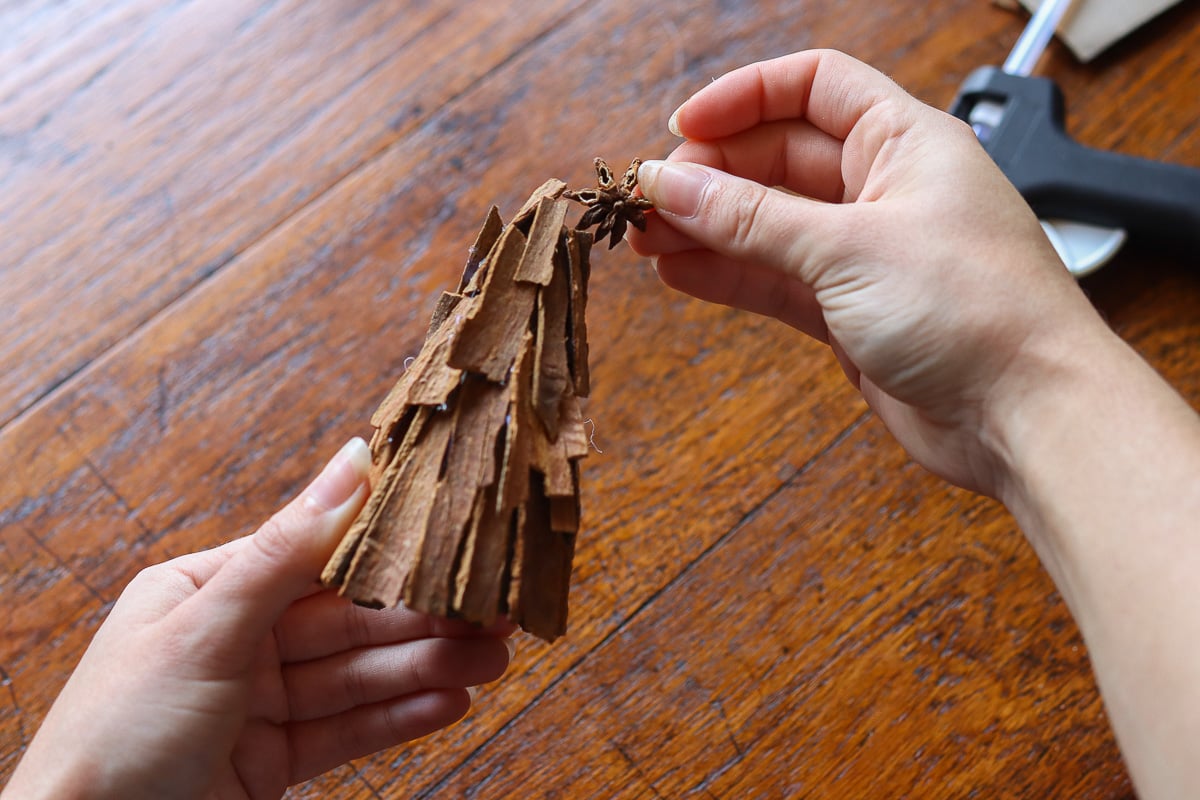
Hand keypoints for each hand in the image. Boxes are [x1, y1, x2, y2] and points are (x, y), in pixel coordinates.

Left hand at [4, 438, 514, 799]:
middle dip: (424, 620)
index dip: (391, 552)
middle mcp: (236, 640)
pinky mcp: (272, 761)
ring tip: (493, 661)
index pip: (318, 558)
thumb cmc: (114, 738)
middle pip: (350, 622)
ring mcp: (257, 704)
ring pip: (359, 677)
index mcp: (208, 589)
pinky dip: (398, 719)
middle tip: (496, 613)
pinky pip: (347, 730)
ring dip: (427, 669)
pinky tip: (449, 703)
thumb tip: (354, 458)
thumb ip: (289, 550)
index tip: (457, 542)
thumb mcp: (206, 628)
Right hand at [628, 49, 1104, 494]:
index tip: (682, 129)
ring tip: (645, 238)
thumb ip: (751, 217)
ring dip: (707, 228)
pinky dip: (728, 275)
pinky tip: (679, 272)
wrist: (1028, 414)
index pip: (813, 86)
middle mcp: (885, 190)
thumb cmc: (977, 312)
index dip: (744, 97)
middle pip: (778, 159)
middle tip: (647, 199)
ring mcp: (866, 255)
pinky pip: (775, 280)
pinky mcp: (851, 313)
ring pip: (768, 224)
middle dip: (710, 175)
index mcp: (905, 142)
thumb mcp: (849, 248)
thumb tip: (672, 183)